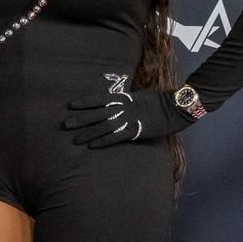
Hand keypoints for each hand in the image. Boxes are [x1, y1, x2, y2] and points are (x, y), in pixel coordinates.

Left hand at [64, 88, 191, 147]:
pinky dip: (103, 141)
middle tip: (65, 124)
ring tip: (75, 138)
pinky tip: (92, 146)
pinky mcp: (136, 131)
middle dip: (81, 119)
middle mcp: (123, 108)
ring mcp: (129, 119)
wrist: (177, 106)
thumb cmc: (161, 100)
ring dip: (88, 133)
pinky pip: (116, 137)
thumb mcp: (141, 95)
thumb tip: (117, 100)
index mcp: (123, 98)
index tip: (70, 105)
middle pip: (97, 113)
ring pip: (104, 126)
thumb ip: (127, 99)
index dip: (85, 102)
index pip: (99, 99)